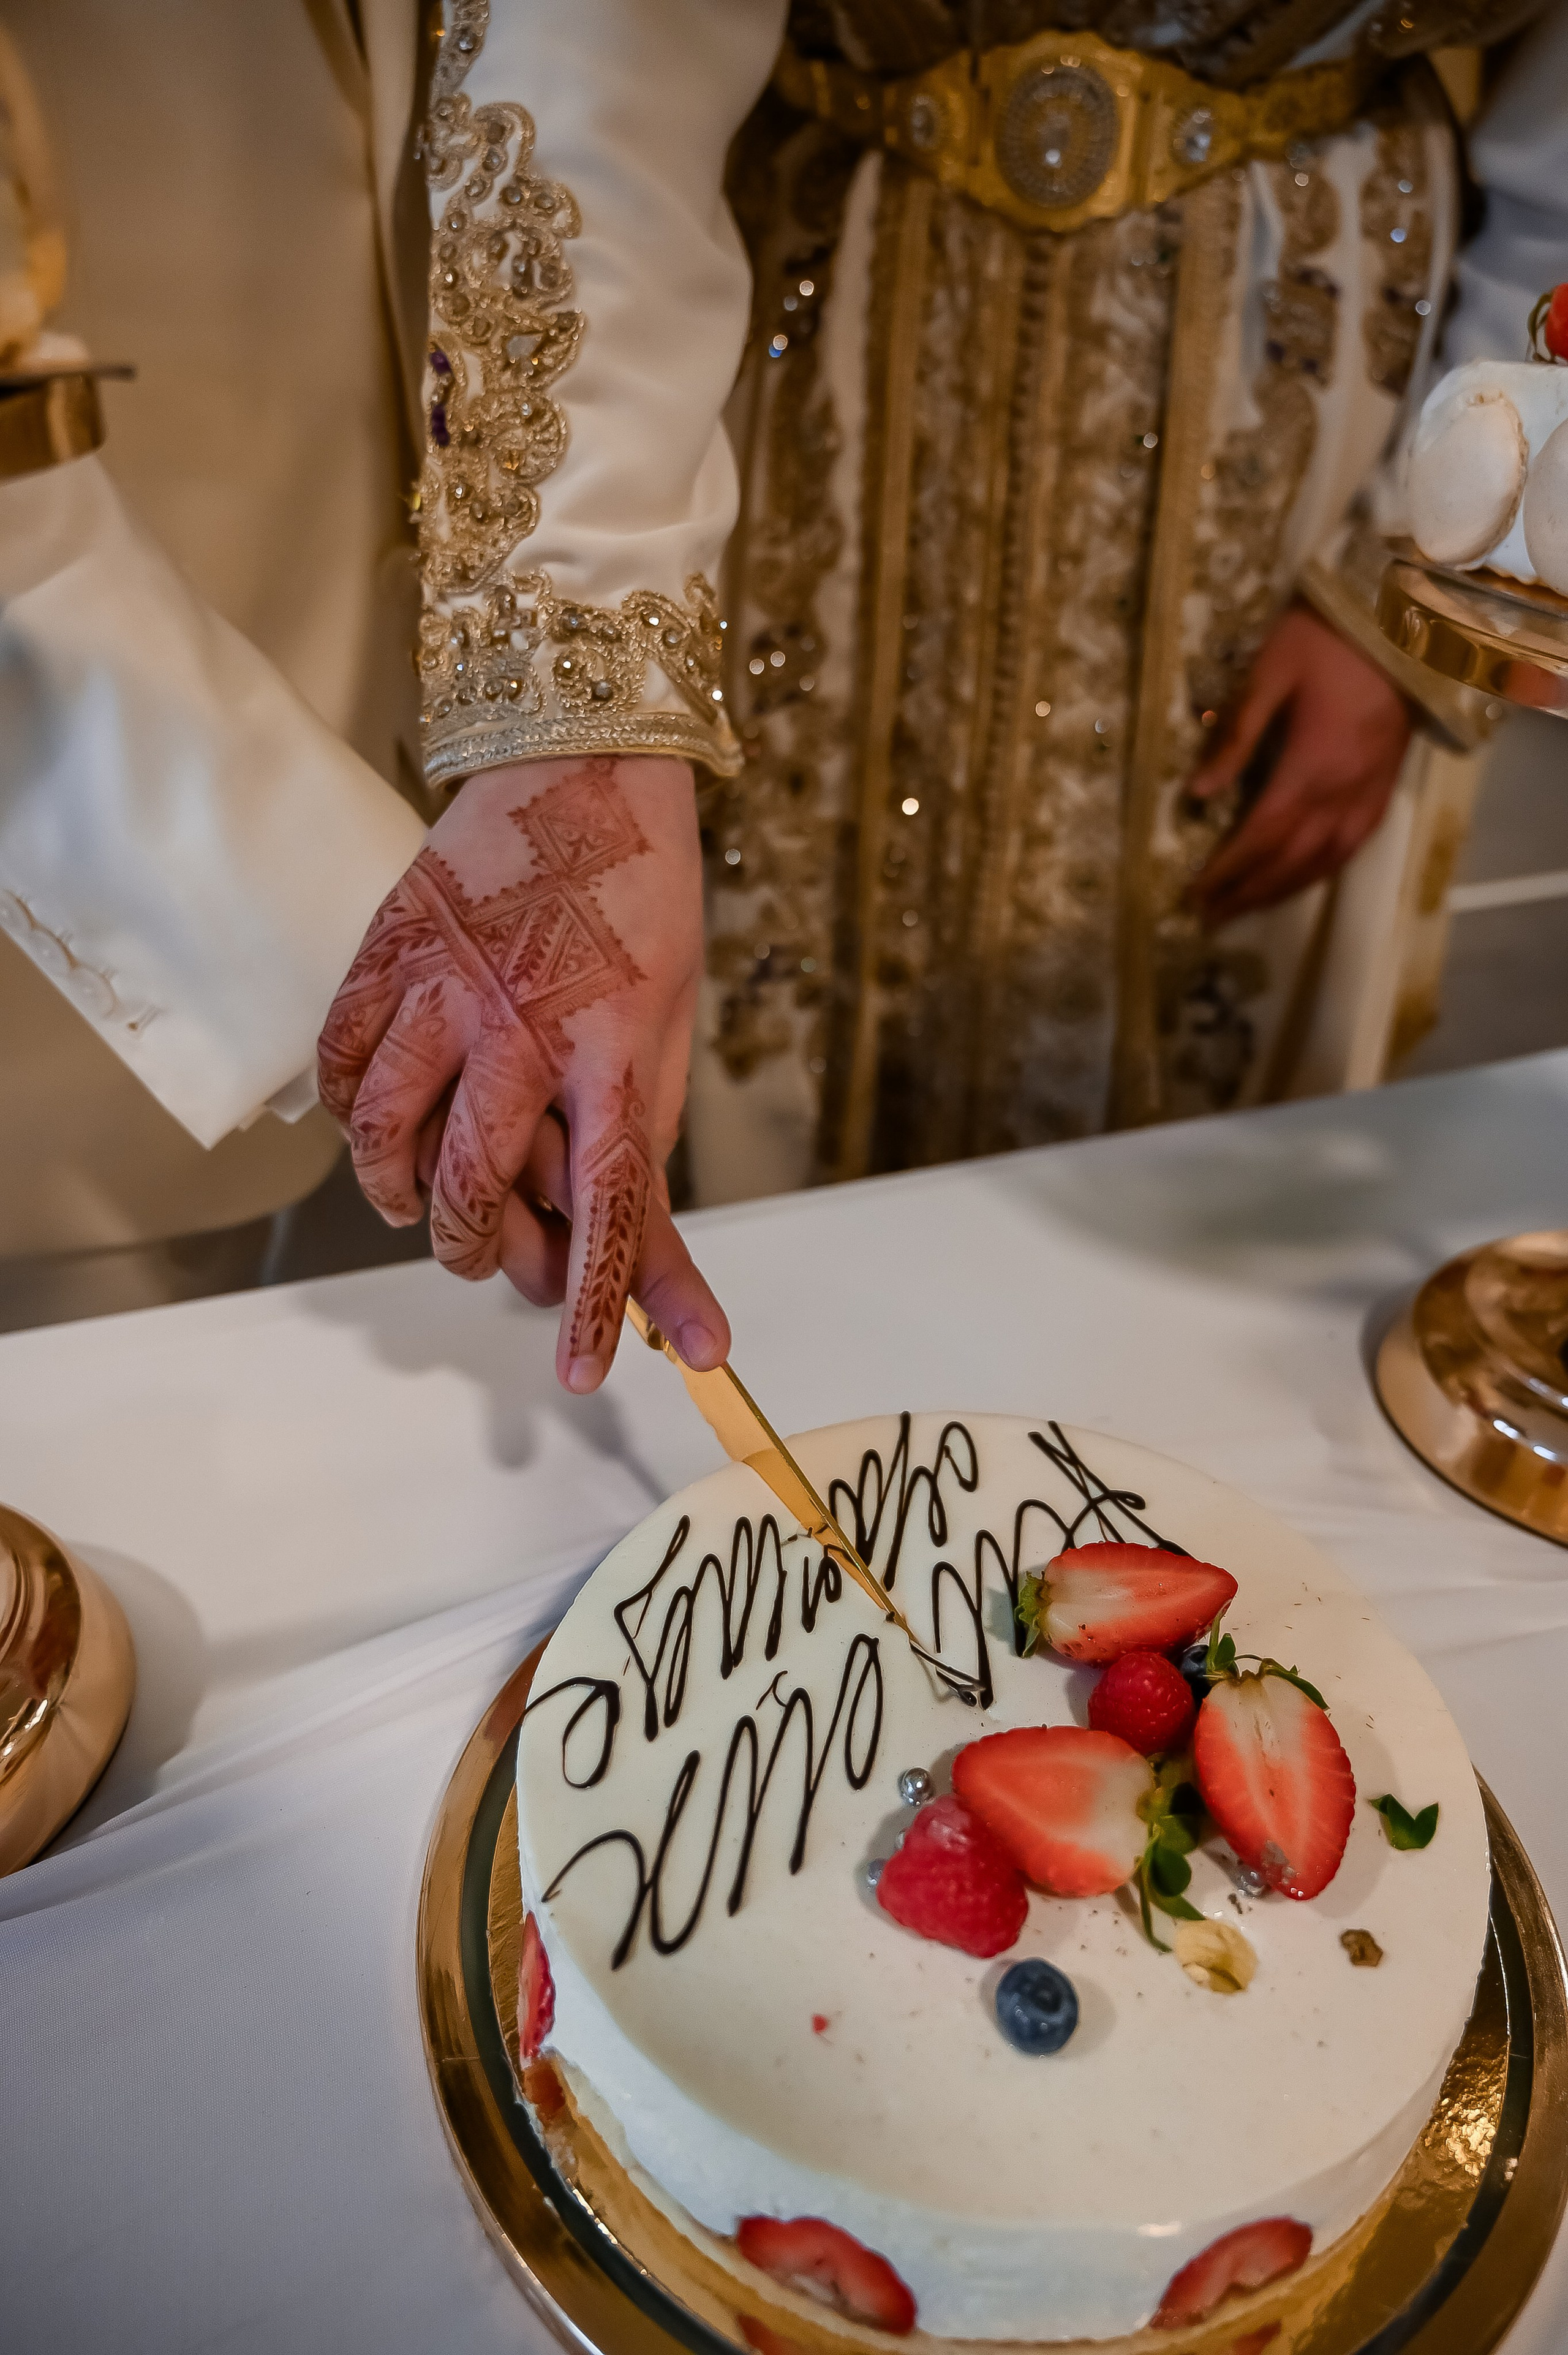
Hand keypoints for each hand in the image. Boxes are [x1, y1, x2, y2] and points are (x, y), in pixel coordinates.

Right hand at [317, 753, 728, 1392]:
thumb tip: (635, 1255)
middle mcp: (525, 1024)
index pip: (610, 1200)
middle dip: (485, 1253)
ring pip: (388, 1139)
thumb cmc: (645, 902)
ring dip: (405, 1198)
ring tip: (427, 1205)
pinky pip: (341, 1065)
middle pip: (480, 1187)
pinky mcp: (386, 951)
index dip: (597, 1296)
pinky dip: (350, 1114)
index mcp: (616, 1044)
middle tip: (498, 1261)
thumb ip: (642, 1136)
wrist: (583, 763)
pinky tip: (381, 1122)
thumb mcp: (670, 1028)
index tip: (586, 1371)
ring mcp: (443, 987)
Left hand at [1187, 604, 1412, 926]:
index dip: (1226, 871)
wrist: (1405, 620)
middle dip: (1246, 892)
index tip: (1193, 895)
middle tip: (1207, 917)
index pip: (1261, 836)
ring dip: (1281, 891)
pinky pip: (1352, 847)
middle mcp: (1344, 792)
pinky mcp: (1385, 787)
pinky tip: (1299, 879)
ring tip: (1244, 908)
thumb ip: (1235, 736)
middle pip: (1289, 860)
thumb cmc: (1326, 638)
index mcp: (1312, 766)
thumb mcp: (1269, 673)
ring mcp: (1369, 793)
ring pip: (1323, 862)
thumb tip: (1196, 794)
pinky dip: (1320, 871)